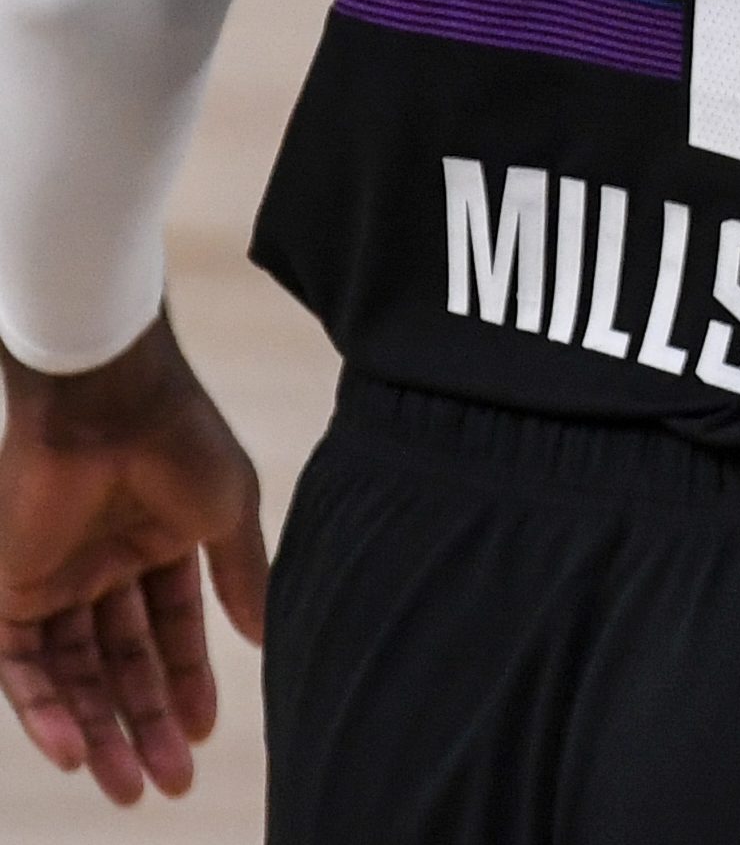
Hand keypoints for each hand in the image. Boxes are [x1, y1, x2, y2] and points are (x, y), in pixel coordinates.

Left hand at [0, 314, 267, 805]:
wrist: (110, 403)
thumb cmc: (181, 442)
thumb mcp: (227, 513)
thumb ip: (241, 575)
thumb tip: (264, 636)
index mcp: (154, 547)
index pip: (167, 634)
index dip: (186, 685)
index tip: (205, 735)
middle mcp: (100, 570)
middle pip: (119, 667)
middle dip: (145, 725)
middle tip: (170, 782)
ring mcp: (52, 581)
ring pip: (71, 677)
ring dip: (99, 732)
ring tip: (129, 786)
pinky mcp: (8, 590)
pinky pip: (19, 666)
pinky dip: (43, 710)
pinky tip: (75, 747)